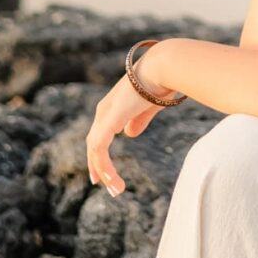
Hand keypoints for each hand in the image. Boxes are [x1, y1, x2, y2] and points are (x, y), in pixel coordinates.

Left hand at [85, 74, 165, 196]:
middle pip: (93, 144)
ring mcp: (105, 115)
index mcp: (113, 107)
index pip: (99, 135)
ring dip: (103, 171)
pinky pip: (99, 149)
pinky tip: (113, 180)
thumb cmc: (162, 82)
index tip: (104, 175)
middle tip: (106, 186)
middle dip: (98, 167)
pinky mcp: (108, 120)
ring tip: (115, 189)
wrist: (163, 68)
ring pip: (95, 149)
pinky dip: (105, 166)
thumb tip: (129, 134)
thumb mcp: (149, 106)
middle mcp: (104, 110)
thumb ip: (139, 120)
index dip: (100, 156)